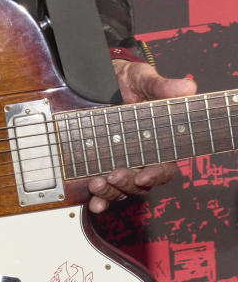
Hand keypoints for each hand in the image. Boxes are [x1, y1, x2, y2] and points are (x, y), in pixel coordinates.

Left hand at [86, 60, 196, 213]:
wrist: (98, 78)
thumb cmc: (128, 80)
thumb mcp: (142, 79)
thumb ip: (161, 86)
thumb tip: (188, 86)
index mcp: (157, 143)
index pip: (164, 167)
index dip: (157, 174)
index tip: (145, 175)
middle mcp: (140, 158)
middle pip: (140, 183)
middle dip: (127, 183)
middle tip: (113, 175)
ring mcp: (119, 163)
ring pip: (121, 189)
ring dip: (110, 192)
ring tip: (96, 183)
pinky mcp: (99, 164)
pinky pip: (102, 189)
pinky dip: (99, 200)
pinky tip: (94, 203)